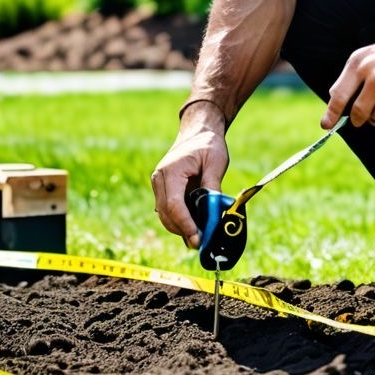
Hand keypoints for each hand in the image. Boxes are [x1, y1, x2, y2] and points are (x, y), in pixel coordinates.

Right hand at [150, 104, 228, 248]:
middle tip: (201, 243)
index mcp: (171, 170)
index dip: (185, 224)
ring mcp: (158, 184)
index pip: (173, 205)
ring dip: (180, 227)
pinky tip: (194, 227)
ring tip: (199, 236)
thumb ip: (212, 187)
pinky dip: (179, 220)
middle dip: (182, 230)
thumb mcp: (216, 163)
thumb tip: (213, 213)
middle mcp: (159, 178)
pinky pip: (167, 209)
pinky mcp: (163, 189)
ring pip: (164, 215)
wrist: (198, 132)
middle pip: (166, 213)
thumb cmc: (208, 145)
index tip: (197, 239)